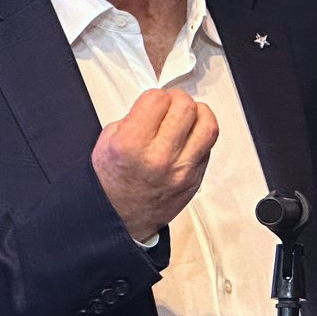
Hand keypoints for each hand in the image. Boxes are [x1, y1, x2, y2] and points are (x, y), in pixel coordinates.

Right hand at [91, 88, 217, 241]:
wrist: (119, 219)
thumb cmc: (111, 183)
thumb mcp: (107, 141)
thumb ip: (134, 117)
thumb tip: (159, 103)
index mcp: (131, 145)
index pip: (157, 99)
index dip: (155, 97)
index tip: (152, 103)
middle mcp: (159, 158)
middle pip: (186, 107)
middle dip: (176, 100)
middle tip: (169, 107)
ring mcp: (181, 171)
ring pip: (208, 125)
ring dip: (197, 115)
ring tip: (186, 118)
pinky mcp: (195, 180)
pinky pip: (209, 147)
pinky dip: (200, 136)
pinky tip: (187, 138)